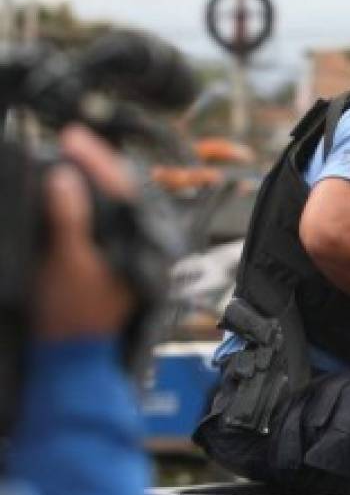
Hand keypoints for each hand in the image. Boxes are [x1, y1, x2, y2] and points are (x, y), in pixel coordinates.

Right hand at [33, 125, 136, 341]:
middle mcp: (138, 244)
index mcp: (140, 243)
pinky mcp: (104, 259)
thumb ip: (68, 220)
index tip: (73, 137)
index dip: (97, 159)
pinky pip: (97, 222)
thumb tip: (65, 178)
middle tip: (70, 139)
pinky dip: (82, 203)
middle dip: (95, 164)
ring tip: (68, 155)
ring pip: (110, 205)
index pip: (122, 189)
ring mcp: (122, 251)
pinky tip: (66, 189)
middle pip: (119, 192)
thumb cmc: (71, 316)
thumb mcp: (67, 264)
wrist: (67, 357)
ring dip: (89, 181)